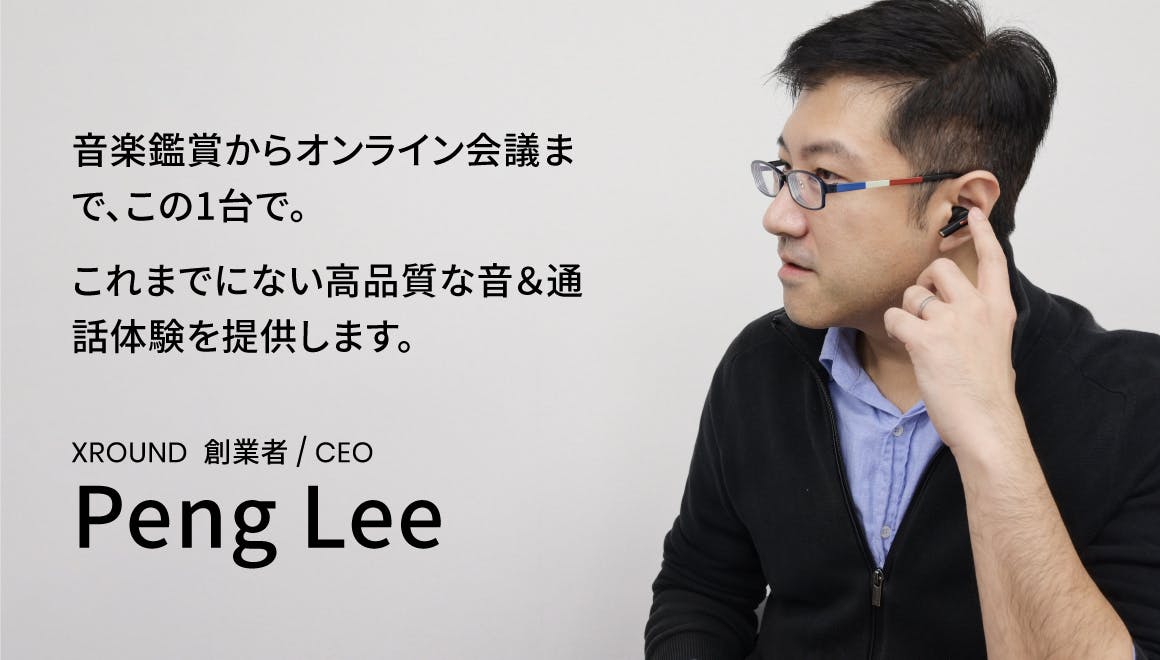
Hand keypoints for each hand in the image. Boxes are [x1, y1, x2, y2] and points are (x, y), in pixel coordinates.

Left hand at [882, 208, 1022, 453]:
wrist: (987, 425)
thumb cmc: (987, 394)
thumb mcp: (997, 347)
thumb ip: (982, 323)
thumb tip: (962, 317)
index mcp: (999, 309)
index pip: (993, 259)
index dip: (982, 232)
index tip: (973, 212)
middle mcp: (977, 307)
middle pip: (940, 268)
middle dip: (924, 283)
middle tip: (924, 309)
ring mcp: (952, 321)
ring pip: (913, 293)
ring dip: (909, 312)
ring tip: (923, 341)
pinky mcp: (926, 338)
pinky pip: (896, 316)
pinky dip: (895, 328)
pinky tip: (908, 346)